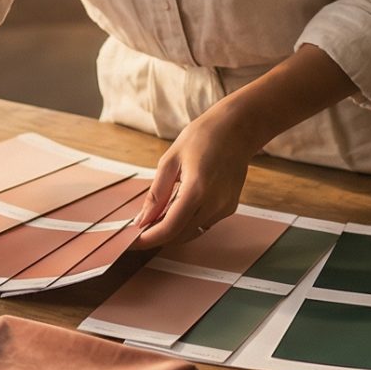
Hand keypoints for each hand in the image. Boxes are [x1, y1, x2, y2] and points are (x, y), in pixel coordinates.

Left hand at [132, 111, 256, 248]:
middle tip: (139, 228)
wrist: (238, 128)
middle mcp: (214, 204)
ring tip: (156, 218)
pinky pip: (204, 224)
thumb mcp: (170, 160)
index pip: (170, 228)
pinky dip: (188, 222)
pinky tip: (178, 208)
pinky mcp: (230, 207)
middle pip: (180, 235)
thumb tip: (142, 219)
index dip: (148, 239)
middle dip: (158, 236)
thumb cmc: (203, 137)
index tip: (132, 242)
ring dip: (173, 230)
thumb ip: (156, 194)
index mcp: (196, 190)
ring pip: (192, 232)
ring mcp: (224, 207)